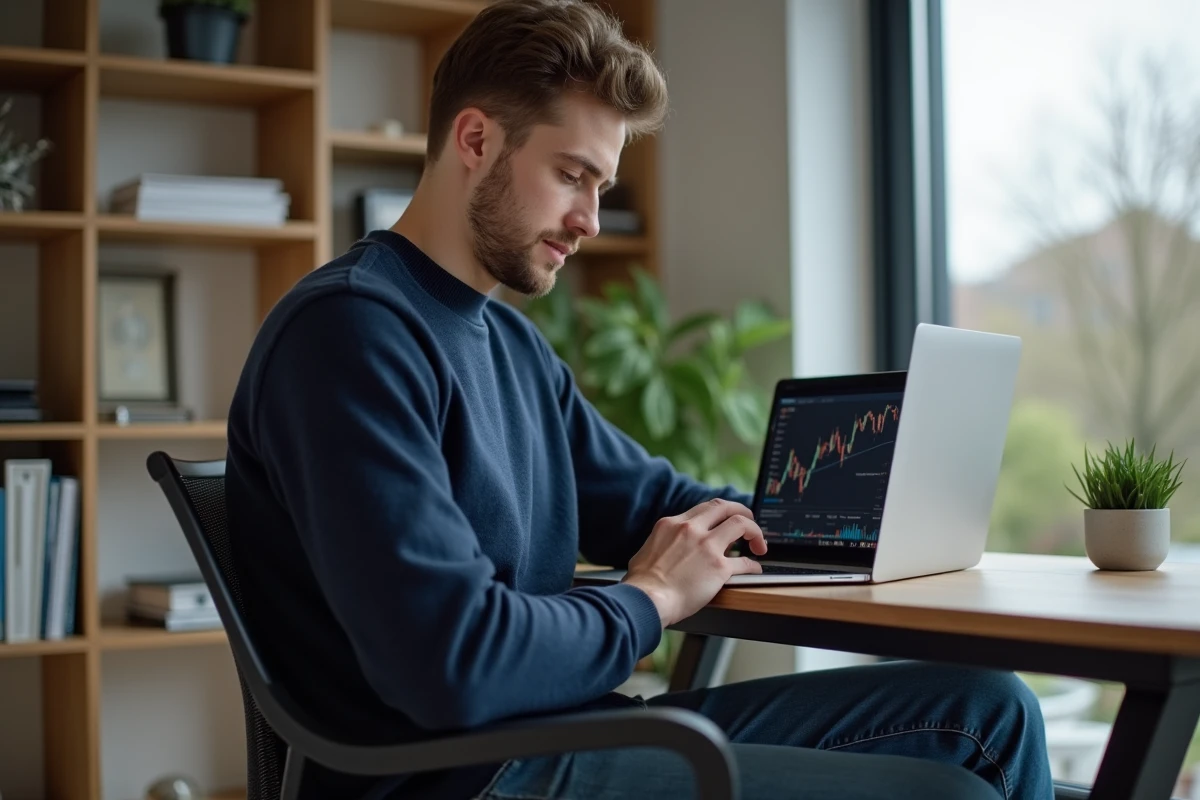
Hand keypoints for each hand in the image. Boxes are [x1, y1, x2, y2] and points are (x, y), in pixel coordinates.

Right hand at [621, 498, 767, 626]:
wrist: (646, 600)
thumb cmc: (642, 583)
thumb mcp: (648, 549)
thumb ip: (664, 543)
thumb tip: (670, 548)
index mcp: (672, 524)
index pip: (704, 508)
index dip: (720, 513)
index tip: (726, 521)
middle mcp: (691, 529)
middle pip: (725, 507)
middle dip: (742, 512)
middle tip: (749, 522)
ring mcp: (706, 546)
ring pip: (741, 524)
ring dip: (754, 532)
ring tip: (759, 544)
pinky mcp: (719, 567)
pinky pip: (745, 562)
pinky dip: (753, 565)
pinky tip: (755, 570)